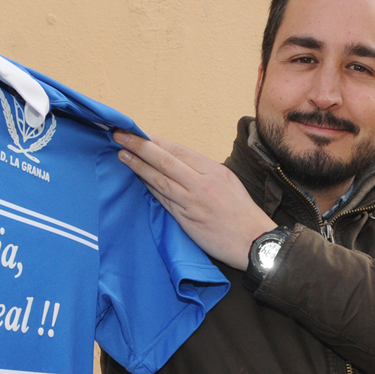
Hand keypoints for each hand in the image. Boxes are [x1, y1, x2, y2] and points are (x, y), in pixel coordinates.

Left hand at [114, 130, 275, 269]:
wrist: (254, 242)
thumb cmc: (242, 213)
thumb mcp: (228, 182)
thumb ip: (204, 173)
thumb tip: (180, 164)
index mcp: (213, 171)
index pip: (179, 151)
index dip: (157, 141)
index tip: (139, 132)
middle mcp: (201, 183)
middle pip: (165, 160)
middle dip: (140, 145)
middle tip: (121, 134)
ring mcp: (192, 202)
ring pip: (160, 179)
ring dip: (138, 165)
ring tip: (121, 153)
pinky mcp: (186, 219)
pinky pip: (163, 199)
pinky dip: (148, 187)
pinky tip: (136, 178)